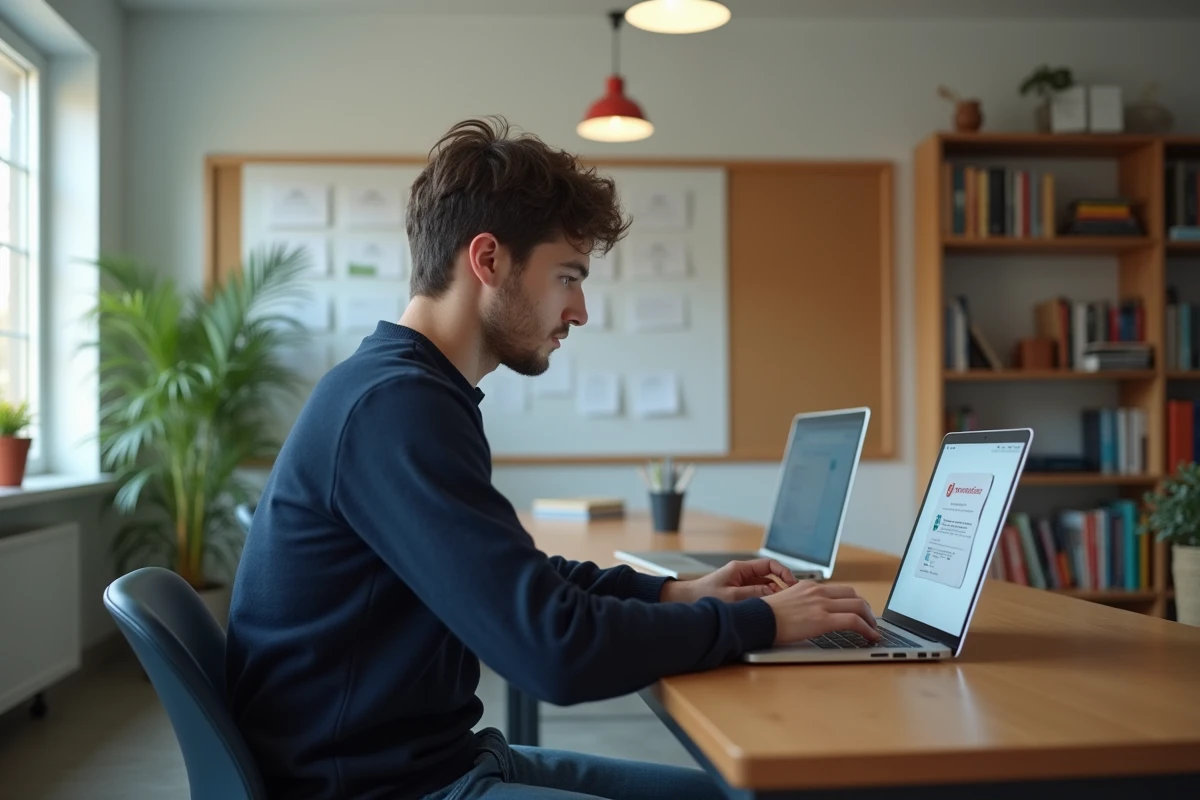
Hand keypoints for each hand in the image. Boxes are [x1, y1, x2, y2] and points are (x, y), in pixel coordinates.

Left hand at [659, 559, 797, 603]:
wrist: (687, 601)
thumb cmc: (704, 596)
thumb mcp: (732, 596)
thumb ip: (754, 594)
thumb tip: (774, 593)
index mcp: (741, 569)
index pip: (769, 565)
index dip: (783, 572)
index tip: (792, 583)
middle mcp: (743, 574)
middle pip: (770, 576)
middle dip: (782, 584)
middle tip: (792, 596)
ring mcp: (742, 583)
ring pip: (765, 586)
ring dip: (775, 594)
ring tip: (783, 604)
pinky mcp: (740, 592)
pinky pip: (758, 593)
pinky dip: (766, 599)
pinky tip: (770, 608)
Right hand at [761, 581, 879, 644]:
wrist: (757, 620)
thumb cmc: (766, 617)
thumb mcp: (786, 602)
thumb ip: (802, 605)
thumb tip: (811, 616)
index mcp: (808, 587)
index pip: (840, 590)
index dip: (855, 602)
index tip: (859, 612)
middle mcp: (817, 591)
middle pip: (853, 595)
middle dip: (865, 609)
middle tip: (869, 621)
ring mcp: (821, 604)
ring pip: (858, 606)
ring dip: (869, 619)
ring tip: (872, 631)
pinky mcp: (822, 619)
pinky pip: (854, 621)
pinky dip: (867, 629)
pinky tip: (871, 637)